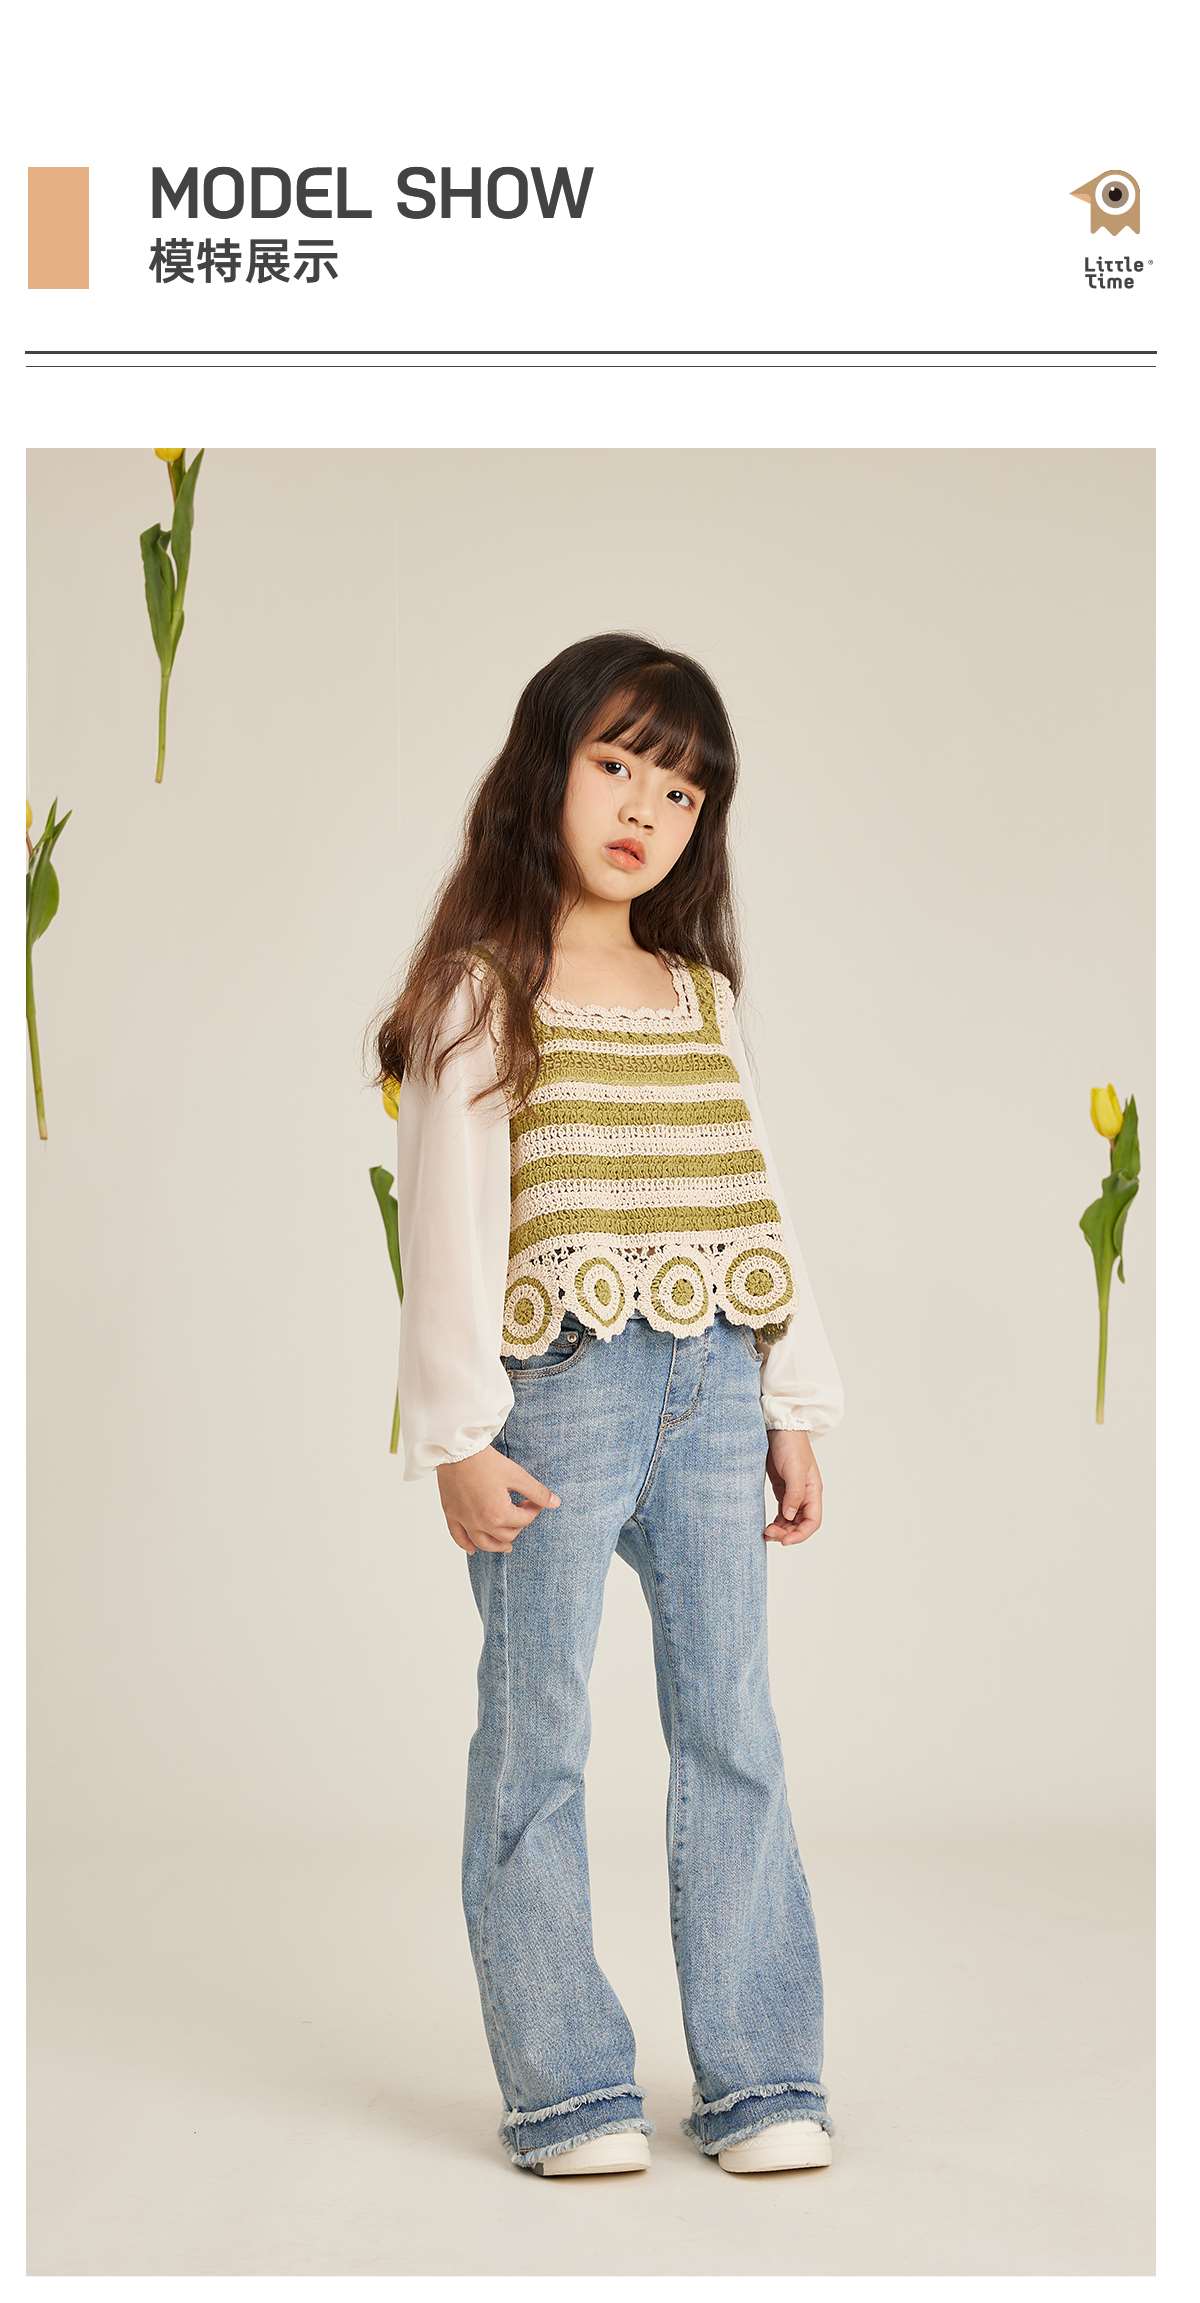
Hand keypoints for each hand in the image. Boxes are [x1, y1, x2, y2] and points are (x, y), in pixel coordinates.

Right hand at [437, 1446, 560, 1556]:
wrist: (457, 1451)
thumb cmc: (486, 1462)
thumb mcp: (517, 1475)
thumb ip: (537, 1492)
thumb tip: (555, 1503)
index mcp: (499, 1514)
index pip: (523, 1520)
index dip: (533, 1510)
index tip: (534, 1501)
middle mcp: (481, 1523)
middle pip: (506, 1535)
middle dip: (518, 1526)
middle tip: (521, 1513)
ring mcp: (465, 1521)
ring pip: (483, 1544)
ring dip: (496, 1547)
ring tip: (506, 1546)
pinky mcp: (452, 1515)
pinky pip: (459, 1538)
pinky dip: (467, 1546)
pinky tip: (473, 1549)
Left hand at [764, 1430, 822, 1544]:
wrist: (780, 1427)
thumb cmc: (791, 1445)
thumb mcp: (794, 1470)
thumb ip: (793, 1495)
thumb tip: (788, 1516)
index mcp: (813, 1491)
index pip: (812, 1521)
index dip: (800, 1534)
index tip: (785, 1541)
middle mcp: (805, 1494)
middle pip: (801, 1523)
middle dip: (787, 1533)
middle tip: (769, 1534)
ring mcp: (793, 1492)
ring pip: (790, 1519)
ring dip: (781, 1529)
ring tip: (765, 1532)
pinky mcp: (782, 1488)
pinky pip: (781, 1511)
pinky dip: (776, 1520)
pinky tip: (767, 1524)